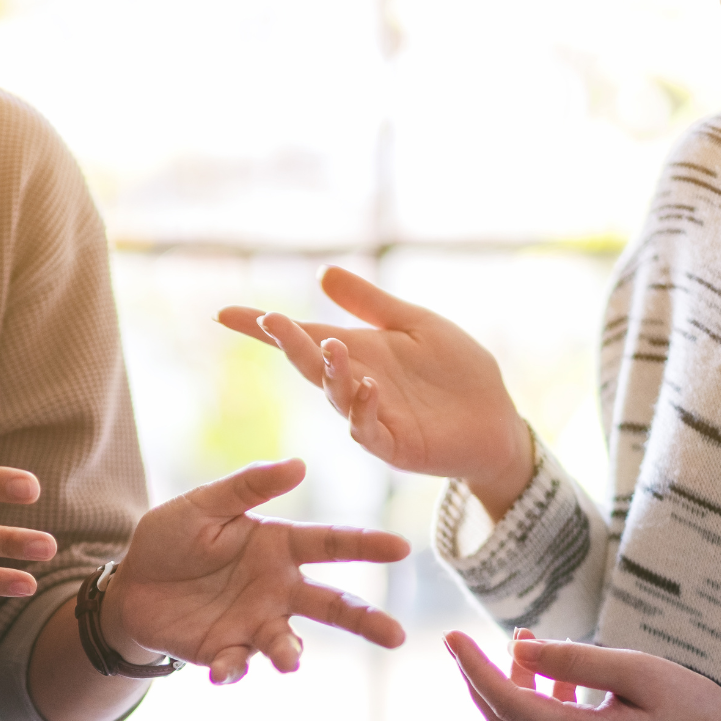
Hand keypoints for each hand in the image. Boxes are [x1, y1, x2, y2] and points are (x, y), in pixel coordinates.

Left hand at [102, 458, 409, 684]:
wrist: (130, 585)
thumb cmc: (172, 537)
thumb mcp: (204, 504)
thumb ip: (248, 487)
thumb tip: (300, 465)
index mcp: (280, 546)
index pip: (332, 544)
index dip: (366, 545)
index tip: (401, 548)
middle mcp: (279, 588)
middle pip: (332, 605)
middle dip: (366, 620)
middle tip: (397, 636)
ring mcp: (255, 623)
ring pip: (289, 643)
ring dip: (291, 653)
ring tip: (290, 662)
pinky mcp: (227, 650)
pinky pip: (238, 663)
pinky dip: (233, 670)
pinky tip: (221, 671)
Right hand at [218, 266, 533, 517]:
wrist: (496, 419)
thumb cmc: (456, 372)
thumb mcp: (415, 324)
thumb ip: (370, 304)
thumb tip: (323, 274)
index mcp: (356, 353)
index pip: (302, 338)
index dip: (263, 328)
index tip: (224, 314)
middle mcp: (354, 385)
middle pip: (310, 364)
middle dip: (288, 344)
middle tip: (270, 320)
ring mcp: (371, 417)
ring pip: (335, 396)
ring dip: (329, 372)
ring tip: (331, 345)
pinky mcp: (394, 446)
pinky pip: (369, 430)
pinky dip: (364, 410)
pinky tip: (369, 387)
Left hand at [444, 629, 720, 720]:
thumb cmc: (694, 707)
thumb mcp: (637, 670)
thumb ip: (575, 660)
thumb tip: (518, 647)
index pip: (508, 704)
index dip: (474, 668)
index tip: (451, 636)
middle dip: (481, 679)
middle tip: (468, 641)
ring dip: (514, 689)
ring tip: (526, 644)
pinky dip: (537, 708)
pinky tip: (553, 679)